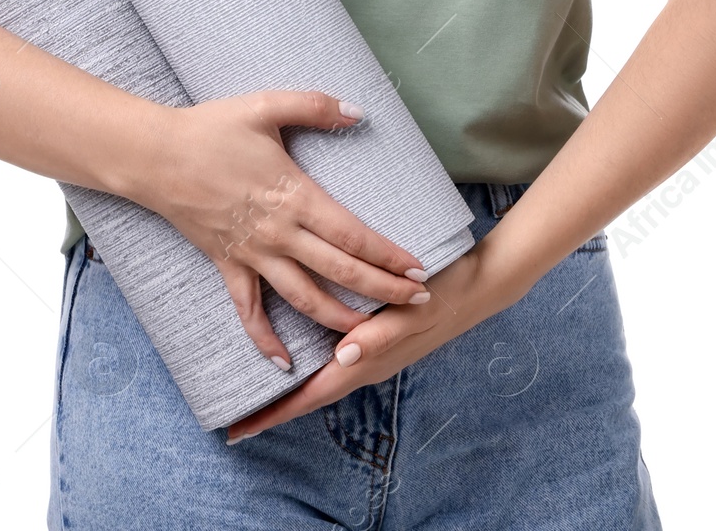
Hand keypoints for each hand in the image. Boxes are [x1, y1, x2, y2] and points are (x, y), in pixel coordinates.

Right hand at [135, 90, 433, 369]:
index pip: (354, 236)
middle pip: (340, 272)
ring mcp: (253, 254)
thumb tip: (357, 112)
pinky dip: (265, 339)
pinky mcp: (227, 265)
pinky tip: (284, 362)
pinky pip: (248, 310)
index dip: (389, 256)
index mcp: (295, 196)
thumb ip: (314, 106)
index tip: (419, 270)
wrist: (155, 157)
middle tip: (417, 303)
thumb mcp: (265, 105)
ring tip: (368, 335)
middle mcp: (280, 234)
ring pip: (304, 298)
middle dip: (382, 291)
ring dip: (339, 319)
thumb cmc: (211, 128)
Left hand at [223, 241, 501, 443]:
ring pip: (321, 379)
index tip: (240, 430)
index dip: (276, 413)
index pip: (313, 394)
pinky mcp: (375, 336)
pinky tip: (301, 353)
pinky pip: (335, 360)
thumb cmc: (444, 294)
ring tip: (259, 395)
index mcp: (368, 360)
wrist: (479, 285)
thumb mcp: (414, 311)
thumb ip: (381, 334)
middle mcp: (365, 362)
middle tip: (236, 422)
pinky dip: (311, 367)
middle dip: (275, 409)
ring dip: (291, 391)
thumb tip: (344, 356)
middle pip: (311, 394)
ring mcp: (371, 351)